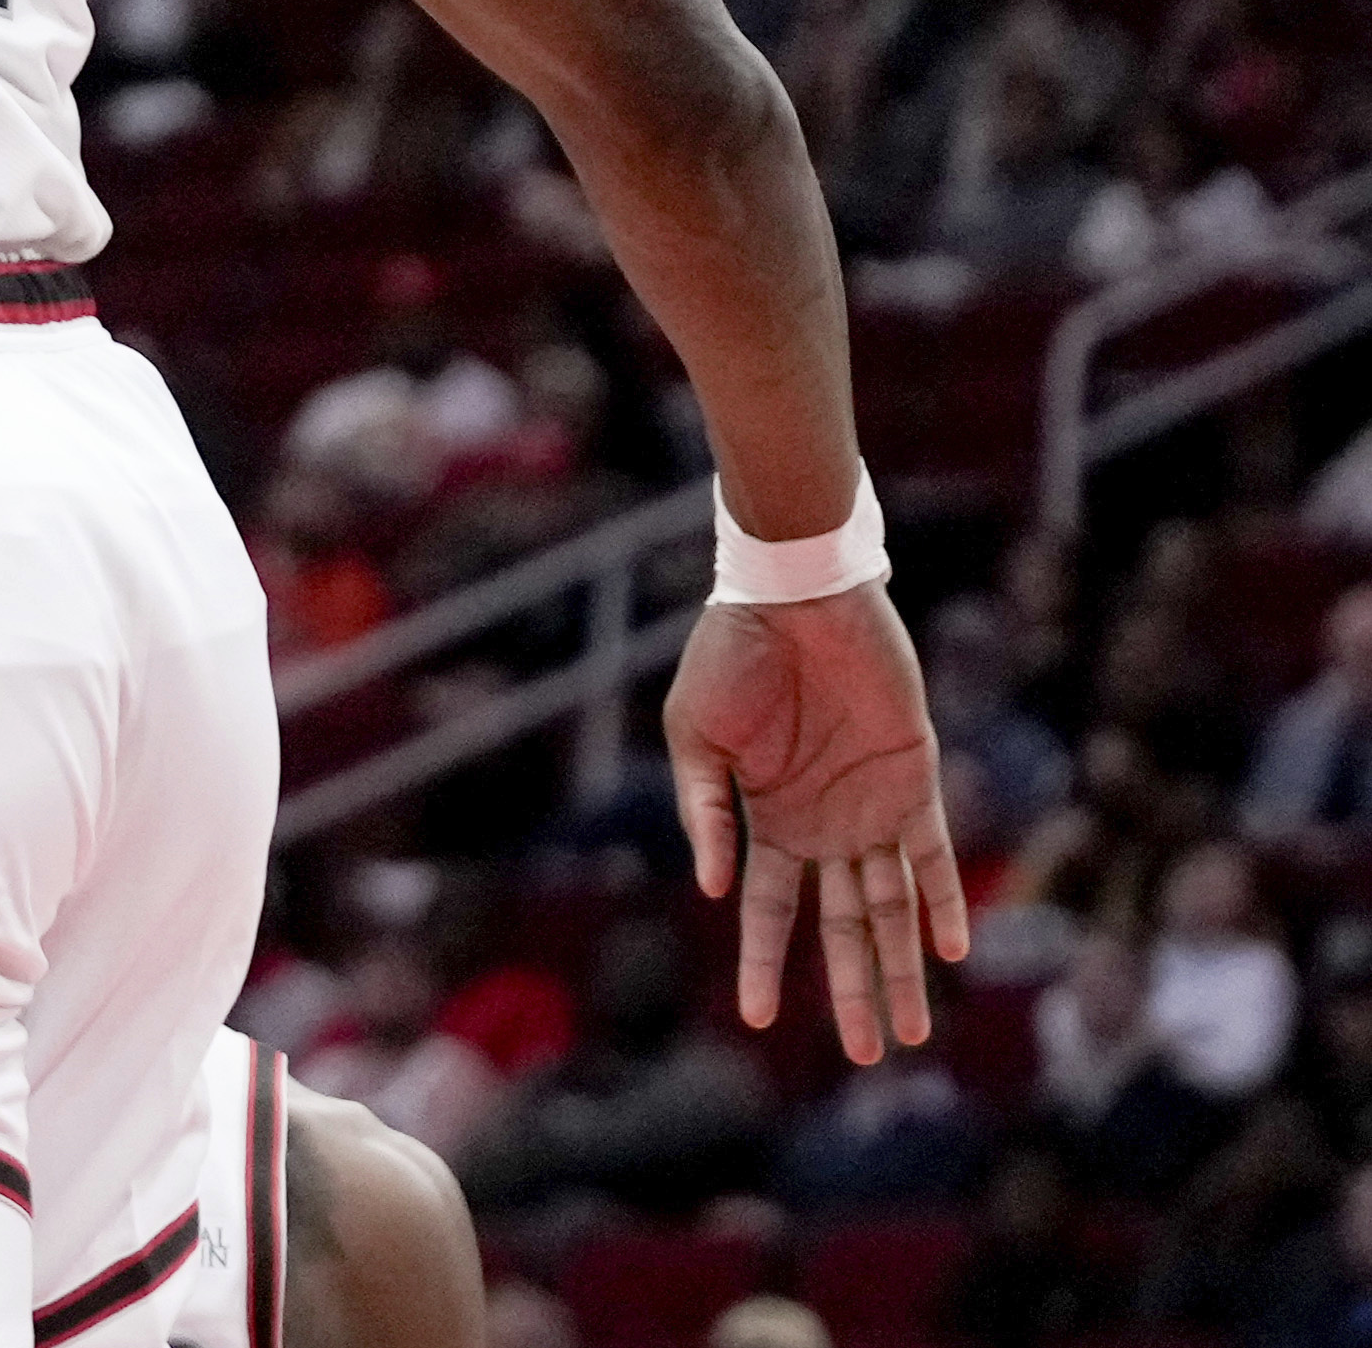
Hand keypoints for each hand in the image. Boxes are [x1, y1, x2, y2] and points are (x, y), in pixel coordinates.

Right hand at [667, 583, 967, 1063]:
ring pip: (892, 906)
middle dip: (853, 991)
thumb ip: (704, 811)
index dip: (761, 963)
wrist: (792, 591)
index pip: (767, 909)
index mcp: (768, 818)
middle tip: (865, 1053)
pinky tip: (950, 948)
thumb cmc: (732, 652)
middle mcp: (825, 825)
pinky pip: (934, 851)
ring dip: (902, 968)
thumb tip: (715, 891)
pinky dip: (944, 899)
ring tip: (912, 1032)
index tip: (754, 1019)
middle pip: (843, 926)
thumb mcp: (694, 733)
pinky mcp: (914, 777)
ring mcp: (872, 806)